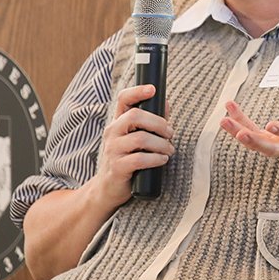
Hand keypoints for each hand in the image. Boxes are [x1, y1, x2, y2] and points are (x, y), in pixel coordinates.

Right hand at [90, 84, 174, 210]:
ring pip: (140, 138)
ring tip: (169, 150)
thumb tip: (166, 103)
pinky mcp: (117, 168)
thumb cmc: (127, 162)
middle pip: (135, 116)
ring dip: (161, 144)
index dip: (137, 91)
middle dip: (159, 123)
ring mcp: (112, 150)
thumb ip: (151, 123)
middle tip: (170, 134)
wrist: (108, 190)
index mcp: (117, 123)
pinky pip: (140, 159)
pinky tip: (162, 160)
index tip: (153, 89)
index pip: (123, 99)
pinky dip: (156, 159)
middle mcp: (112, 133)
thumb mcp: (136, 140)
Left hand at [221, 53, 278, 164]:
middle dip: (256, 141)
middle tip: (241, 134)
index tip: (270, 124)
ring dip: (240, 135)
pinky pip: (254, 137)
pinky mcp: (271, 144)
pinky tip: (228, 115)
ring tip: (224, 121)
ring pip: (259, 146)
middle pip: (273, 148)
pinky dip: (240, 127)